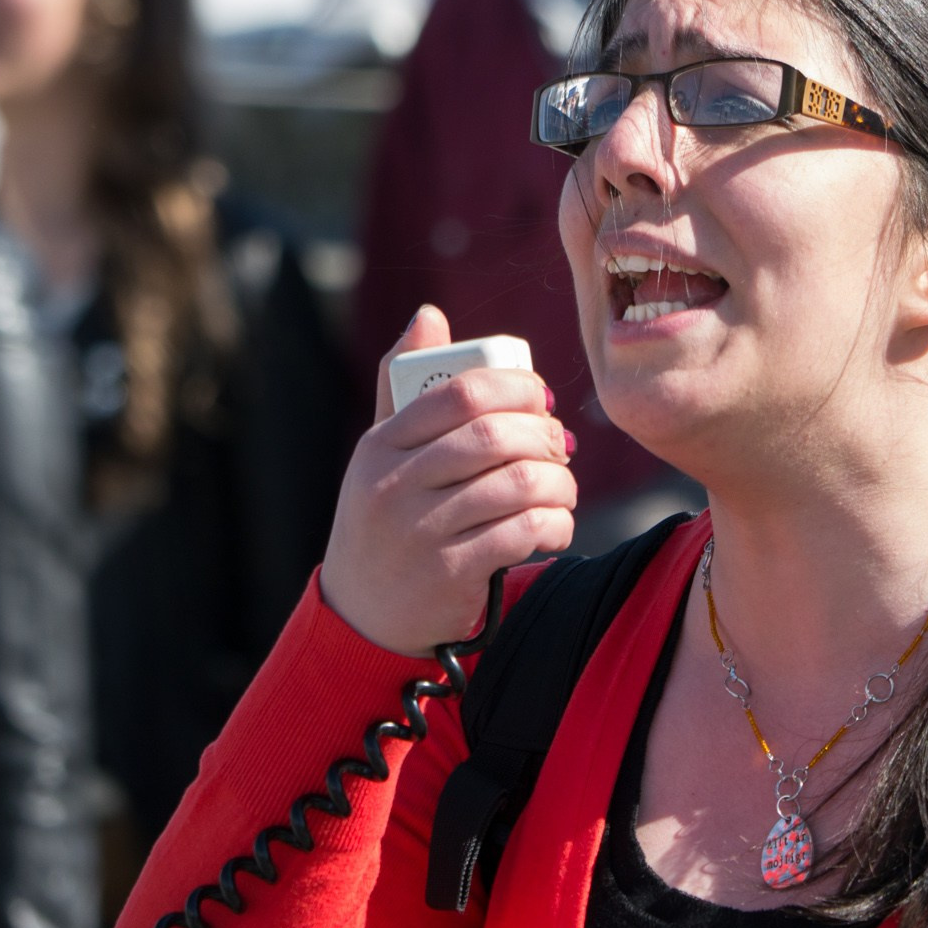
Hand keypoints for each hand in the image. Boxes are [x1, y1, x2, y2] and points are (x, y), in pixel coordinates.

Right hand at [319, 306, 576, 655]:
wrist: (364, 614)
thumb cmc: (385, 519)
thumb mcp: (382, 454)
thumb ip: (405, 386)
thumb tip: (430, 313)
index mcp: (381, 446)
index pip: (460, 391)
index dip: (516, 386)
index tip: (542, 399)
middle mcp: (393, 485)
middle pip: (494, 435)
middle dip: (545, 435)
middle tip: (561, 447)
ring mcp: (419, 532)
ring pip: (519, 483)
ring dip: (560, 482)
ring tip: (563, 488)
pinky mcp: (449, 574)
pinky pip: (524, 532)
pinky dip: (556, 525)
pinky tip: (555, 527)